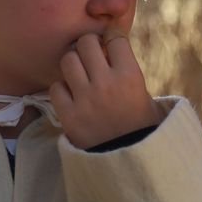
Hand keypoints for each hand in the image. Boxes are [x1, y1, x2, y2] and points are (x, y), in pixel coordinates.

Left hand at [50, 30, 164, 148]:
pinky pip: (56, 87)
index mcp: (130, 76)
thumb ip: (127, 69)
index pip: (114, 38)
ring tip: (79, 73)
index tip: (109, 43)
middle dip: (88, 46)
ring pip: (68, 60)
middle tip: (90, 56)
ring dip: (73, 63)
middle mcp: (107, 83)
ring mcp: (85, 99)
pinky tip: (71, 95)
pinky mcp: (69, 115)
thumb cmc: (141, 126)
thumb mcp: (145, 94)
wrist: (130, 162)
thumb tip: (111, 39)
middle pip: (86, 42)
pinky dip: (62, 89)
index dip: (111, 38)